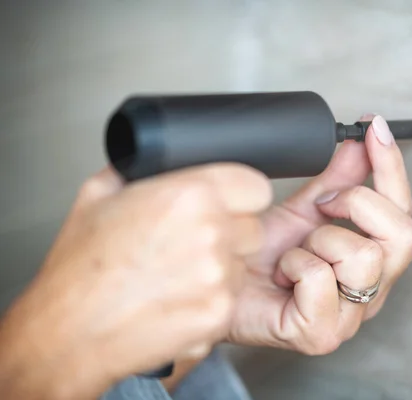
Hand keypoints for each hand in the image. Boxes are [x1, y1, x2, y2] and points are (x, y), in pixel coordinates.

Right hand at [0, 163, 271, 399]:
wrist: (69, 332)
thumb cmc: (80, 270)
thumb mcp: (98, 196)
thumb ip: (137, 170)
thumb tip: (152, 161)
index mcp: (189, 195)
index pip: (255, 186)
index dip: (243, 195)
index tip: (232, 202)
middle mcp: (211, 232)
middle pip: (253, 226)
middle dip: (232, 231)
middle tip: (196, 242)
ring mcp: (219, 276)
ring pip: (244, 263)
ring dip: (224, 266)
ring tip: (181, 273)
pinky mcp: (219, 313)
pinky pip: (233, 296)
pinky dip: (214, 298)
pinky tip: (180, 298)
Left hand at [228, 115, 411, 353]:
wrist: (218, 287)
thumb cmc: (260, 258)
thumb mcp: (303, 210)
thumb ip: (337, 180)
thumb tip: (361, 143)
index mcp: (373, 263)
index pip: (404, 212)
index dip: (392, 166)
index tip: (374, 128)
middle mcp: (370, 292)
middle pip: (404, 235)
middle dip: (356, 204)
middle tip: (322, 206)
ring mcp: (349, 318)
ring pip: (363, 256)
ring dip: (320, 239)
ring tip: (295, 251)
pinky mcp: (320, 334)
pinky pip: (319, 277)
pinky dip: (294, 264)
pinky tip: (283, 272)